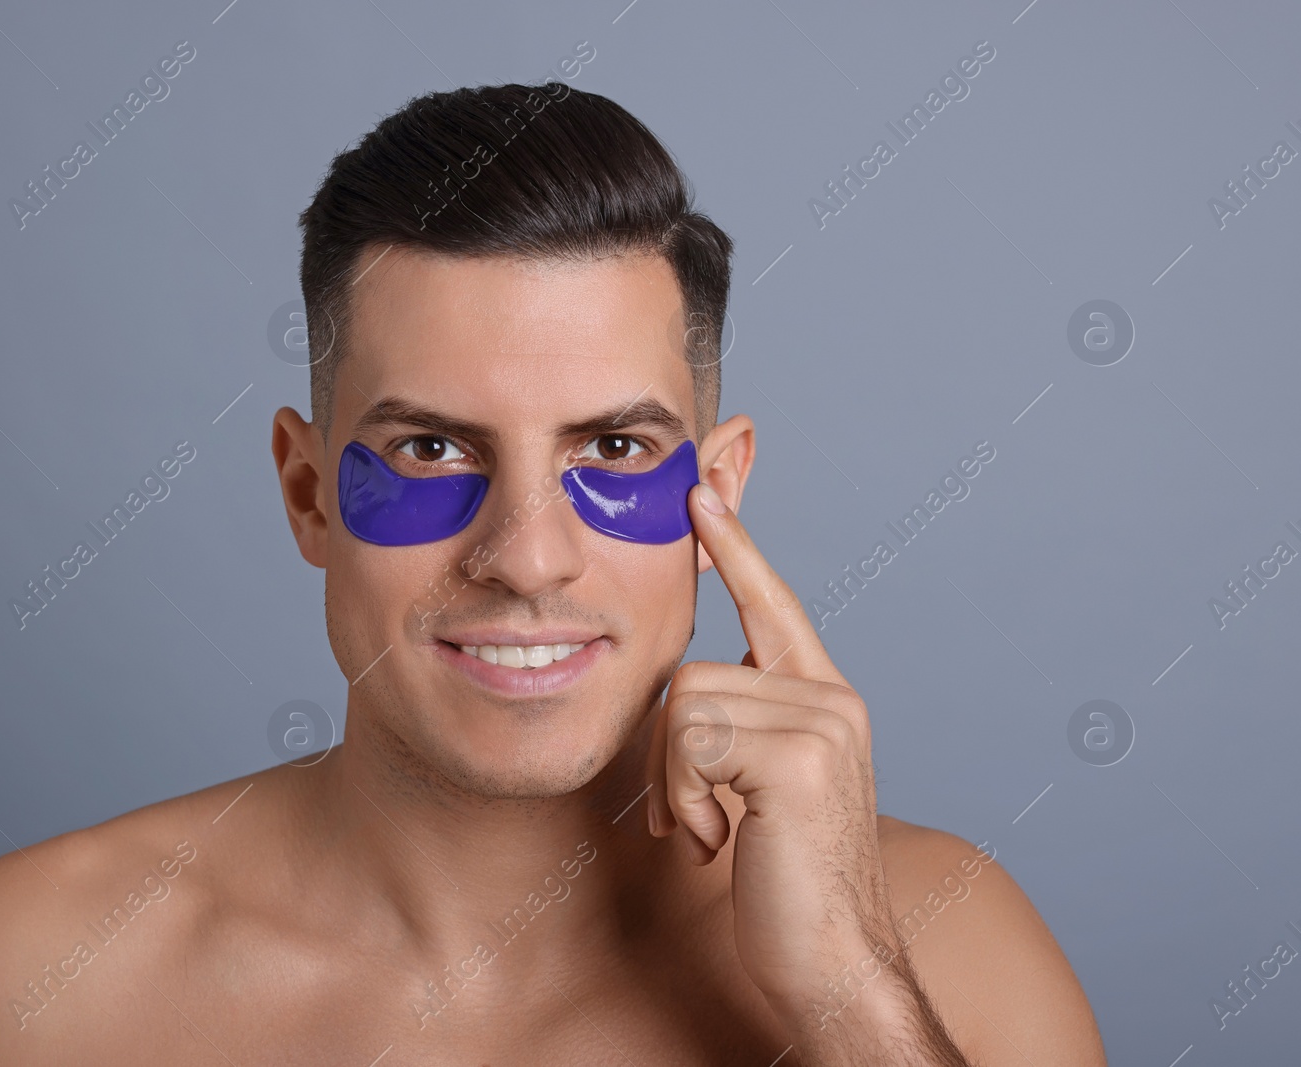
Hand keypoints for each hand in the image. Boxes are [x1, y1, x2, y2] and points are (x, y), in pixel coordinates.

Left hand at [645, 482, 897, 1033]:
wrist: (833, 965)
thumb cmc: (787, 884)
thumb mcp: (760, 789)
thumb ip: (741, 727)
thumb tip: (686, 689)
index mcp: (824, 700)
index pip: (772, 603)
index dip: (734, 548)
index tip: (700, 490)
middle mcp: (832, 699)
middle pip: (691, 673)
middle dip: (668, 756)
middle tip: (693, 819)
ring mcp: (823, 722)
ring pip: (684, 705)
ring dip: (675, 784)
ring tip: (714, 834)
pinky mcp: (800, 754)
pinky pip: (692, 741)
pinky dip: (685, 798)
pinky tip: (718, 843)